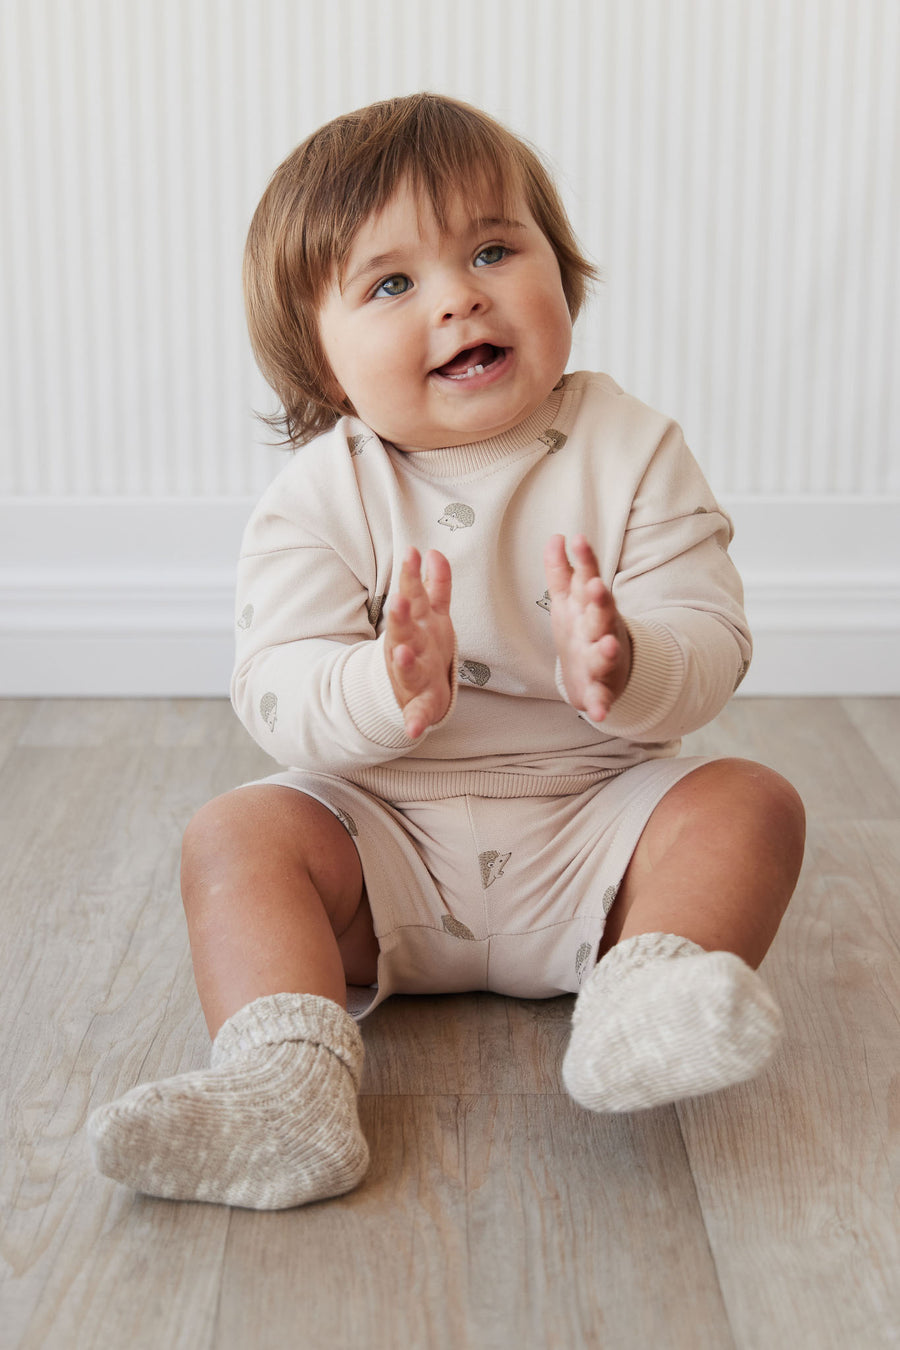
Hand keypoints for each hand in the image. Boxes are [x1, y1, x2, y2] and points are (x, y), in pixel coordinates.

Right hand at [385, 547, 454, 738]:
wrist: (411, 693)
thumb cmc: (424, 648)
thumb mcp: (432, 616)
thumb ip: (434, 585)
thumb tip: (433, 552)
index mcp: (416, 626)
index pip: (413, 597)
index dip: (412, 576)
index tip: (411, 553)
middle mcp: (409, 649)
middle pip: (404, 630)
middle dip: (402, 617)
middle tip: (401, 601)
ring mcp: (411, 677)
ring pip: (406, 669)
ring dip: (404, 662)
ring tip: (402, 653)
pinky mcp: (419, 705)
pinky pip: (416, 714)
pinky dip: (414, 722)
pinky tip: (413, 731)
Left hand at [543, 533, 631, 722]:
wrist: (601, 675)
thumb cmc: (584, 630)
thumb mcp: (570, 600)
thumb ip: (562, 570)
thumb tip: (557, 537)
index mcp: (591, 607)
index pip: (588, 578)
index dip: (584, 560)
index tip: (578, 540)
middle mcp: (601, 631)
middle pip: (601, 614)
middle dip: (599, 602)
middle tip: (595, 588)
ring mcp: (604, 660)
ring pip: (605, 654)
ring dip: (606, 651)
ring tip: (607, 647)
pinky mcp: (602, 689)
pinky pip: (602, 697)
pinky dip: (601, 705)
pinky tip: (599, 713)